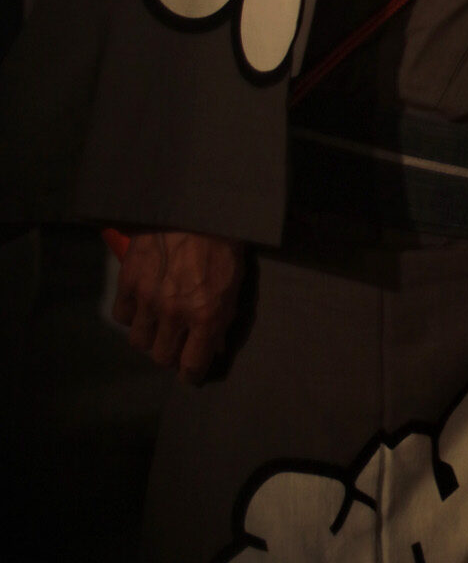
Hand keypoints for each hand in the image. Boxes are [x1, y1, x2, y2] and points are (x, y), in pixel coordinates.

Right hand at [112, 231, 245, 384]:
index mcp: (206, 314)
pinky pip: (121, 314)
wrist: (196, 203)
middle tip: (176, 344)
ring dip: (150, 337)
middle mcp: (174, 313)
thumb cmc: (224, 240)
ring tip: (158, 325)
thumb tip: (214, 345)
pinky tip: (141, 305)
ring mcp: (148, 298)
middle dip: (171, 354)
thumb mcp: (235, 281)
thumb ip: (223, 315)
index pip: (192, 365)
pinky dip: (130, 314)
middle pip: (162, 357)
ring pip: (139, 341)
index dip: (191, 375)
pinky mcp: (128, 281)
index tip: (190, 374)